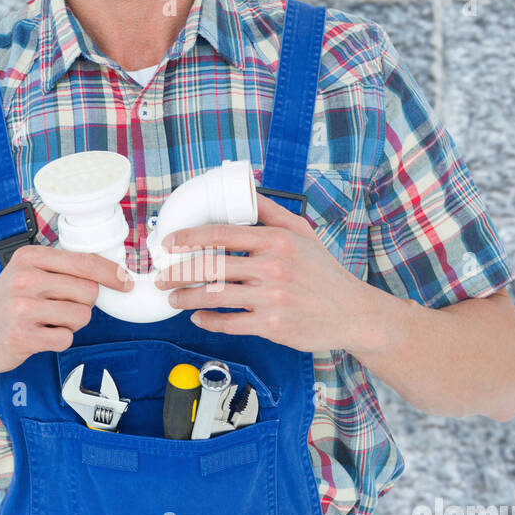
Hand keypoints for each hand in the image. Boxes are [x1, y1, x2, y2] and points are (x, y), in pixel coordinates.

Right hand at [0, 244, 133, 374]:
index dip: (111, 273)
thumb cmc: (5, 305)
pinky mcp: (23, 336)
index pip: (84, 262)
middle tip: (60, 308)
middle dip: (83, 304)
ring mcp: (22, 308)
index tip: (125, 281)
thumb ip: (60, 269)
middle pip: (89, 292)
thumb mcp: (26, 274)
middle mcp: (25, 279)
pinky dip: (59, 340)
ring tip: (45, 322)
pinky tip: (39, 336)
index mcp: (29, 257)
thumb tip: (111, 272)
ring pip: (81, 316)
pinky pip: (66, 338)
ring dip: (71, 324)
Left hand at [153, 192, 371, 351]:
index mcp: (277, 241)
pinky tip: (198, 317)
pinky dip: (208, 321)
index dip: (190, 237)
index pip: (222, 233)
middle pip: (211, 266)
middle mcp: (273, 268)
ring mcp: (272, 299)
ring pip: (215, 297)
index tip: (170, 242)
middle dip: (178, 272)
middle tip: (161, 276)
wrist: (352, 312)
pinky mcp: (273, 326)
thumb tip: (246, 188)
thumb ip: (271, 211)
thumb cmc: (324, 272)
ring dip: (187, 298)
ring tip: (174, 298)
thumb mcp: (302, 233)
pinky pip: (229, 324)